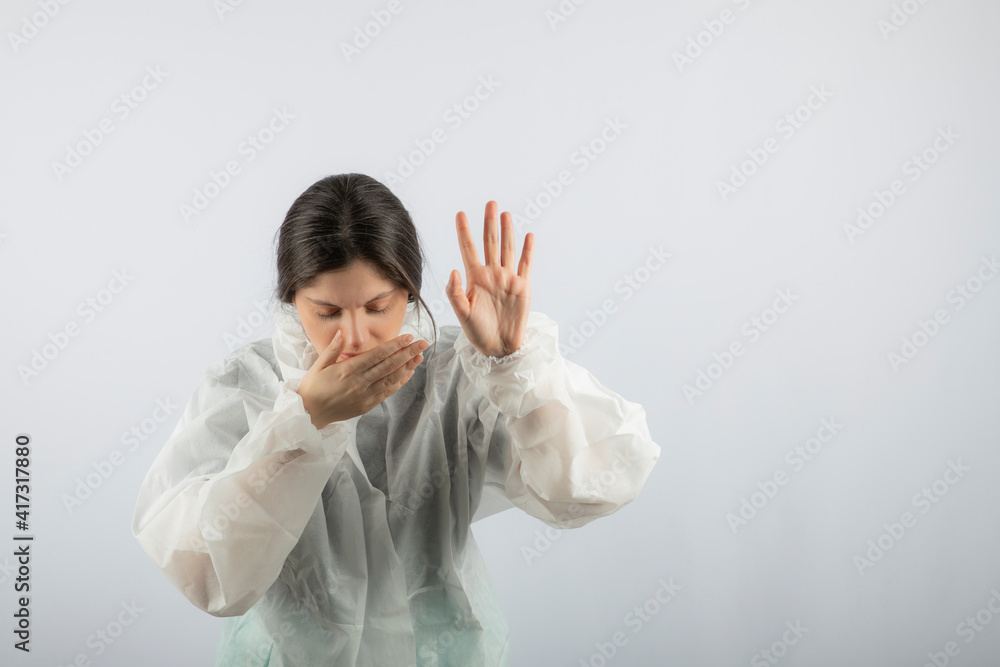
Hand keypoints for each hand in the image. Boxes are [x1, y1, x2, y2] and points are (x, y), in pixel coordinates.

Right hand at [295, 332, 428, 429]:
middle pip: (389, 365)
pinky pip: (387, 392)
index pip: (377, 355)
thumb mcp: (318, 365)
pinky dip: (399, 382)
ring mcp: (365, 395)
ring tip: (420, 357)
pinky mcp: (367, 405)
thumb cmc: (312, 388)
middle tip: (423, 343)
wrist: (309, 415)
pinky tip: (408, 373)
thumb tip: (342, 332)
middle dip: (408, 353)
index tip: (408, 337)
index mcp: (348, 370)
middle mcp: (359, 383)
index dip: (395, 345)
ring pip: (391, 379)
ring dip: (407, 367)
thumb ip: (333, 348)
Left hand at [446, 200, 533, 357]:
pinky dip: (528, 251)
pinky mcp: (522, 287)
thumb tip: (453, 270)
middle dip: (489, 223)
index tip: (460, 214)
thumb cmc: (477, 333)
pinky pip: (525, 265)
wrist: (498, 348)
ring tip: (506, 214)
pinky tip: (528, 236)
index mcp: (474, 278)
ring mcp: (507, 279)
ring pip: (508, 250)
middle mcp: (491, 274)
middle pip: (490, 243)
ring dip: (507, 231)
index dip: (464, 231)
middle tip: (490, 202)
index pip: (468, 249)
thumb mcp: (462, 314)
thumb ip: (455, 293)